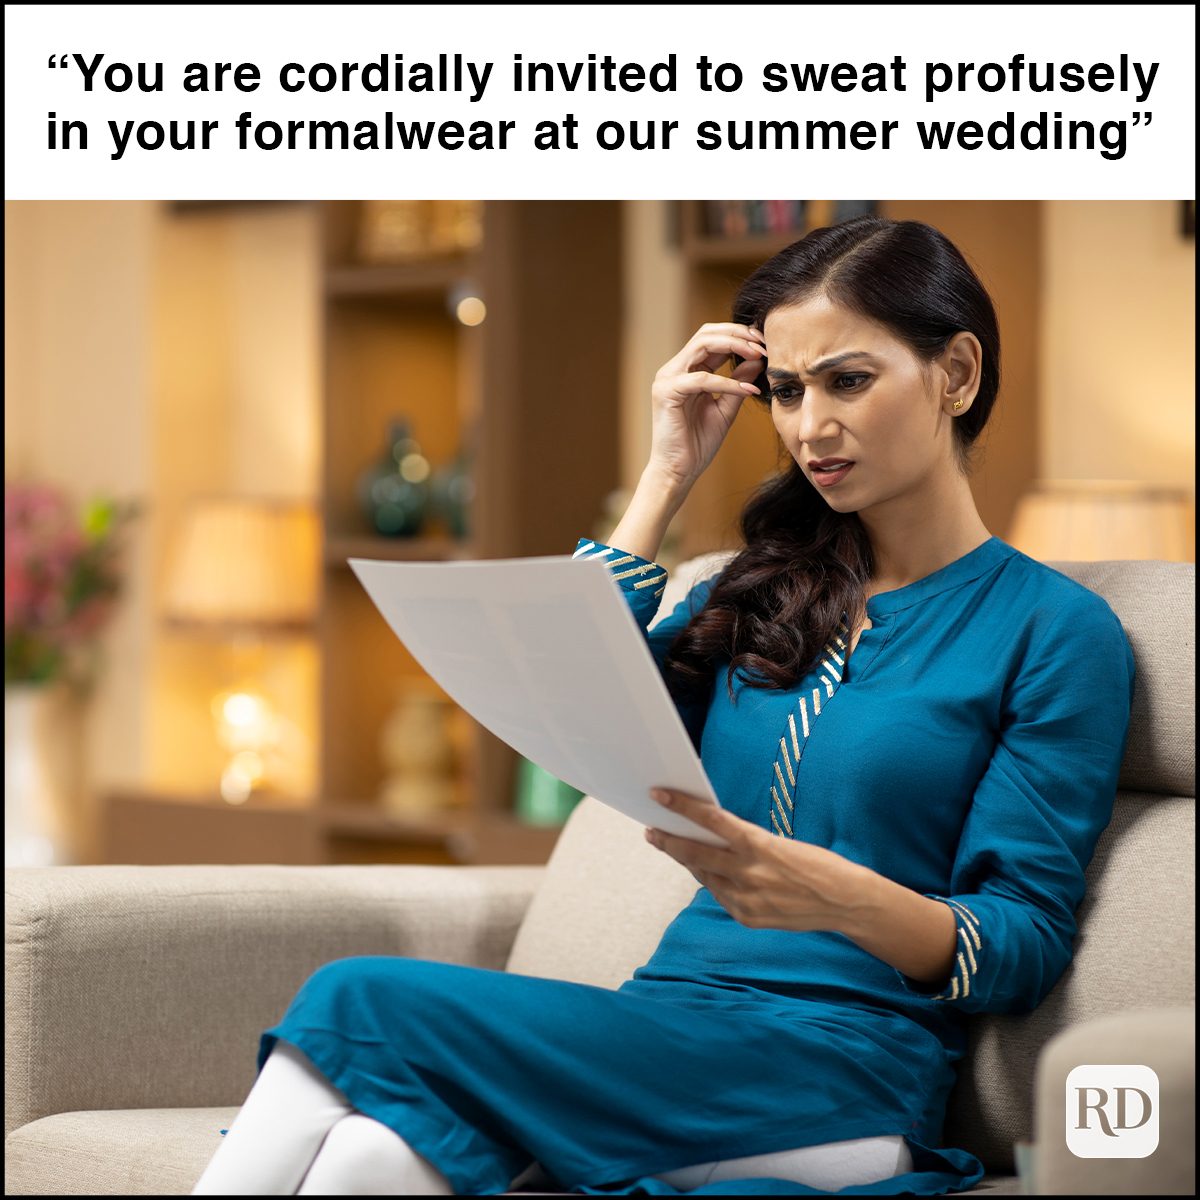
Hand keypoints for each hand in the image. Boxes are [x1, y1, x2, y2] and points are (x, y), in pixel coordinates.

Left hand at [644, 787, 874, 933]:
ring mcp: (746, 899)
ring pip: (703, 876)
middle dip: (669, 840)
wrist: (845, 902)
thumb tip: (712, 838)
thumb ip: (746, 843)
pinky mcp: (748, 917)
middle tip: (651, 830)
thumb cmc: (816, 864)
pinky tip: (704, 871)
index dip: (682, 807)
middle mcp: (749, 872)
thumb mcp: (780, 843)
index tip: (659, 795)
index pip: (711, 820)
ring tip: (672, 847)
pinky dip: (711, 881)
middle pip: (695, 853)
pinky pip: (720, 895)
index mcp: (759, 845)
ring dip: (687, 861)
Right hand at [646, 323, 766, 489]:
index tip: (765, 344)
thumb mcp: (726, 408)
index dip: (739, 336)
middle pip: (706, 333)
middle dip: (738, 334)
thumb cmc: (697, 443)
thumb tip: (757, 360)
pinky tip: (747, 390)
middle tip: (764, 344)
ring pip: (701, 345)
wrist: (678, 471)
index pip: (712, 339)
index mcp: (686, 371)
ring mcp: (667, 379)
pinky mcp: (667, 393)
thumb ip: (738, 383)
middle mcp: (674, 370)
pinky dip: (728, 382)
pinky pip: (702, 379)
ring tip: (758, 356)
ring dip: (733, 346)